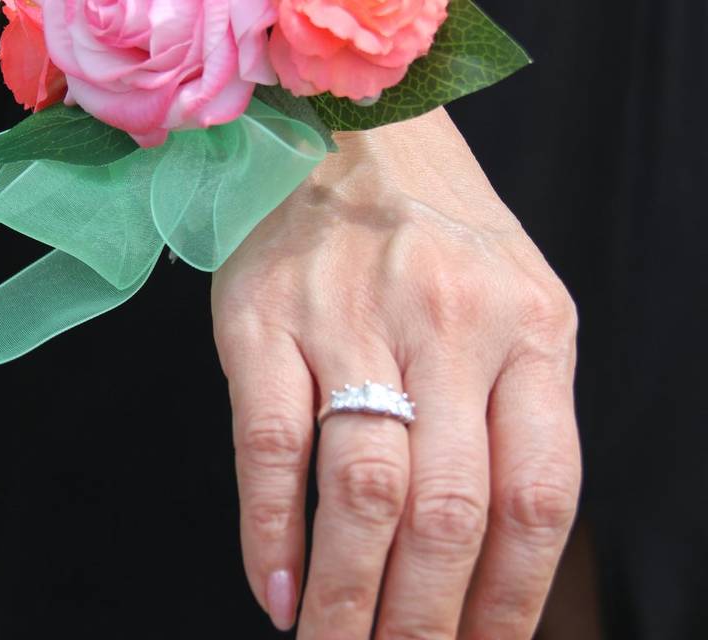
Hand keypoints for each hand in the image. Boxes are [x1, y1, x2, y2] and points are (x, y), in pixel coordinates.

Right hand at [211, 108, 580, 638]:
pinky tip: (273, 588)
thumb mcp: (511, 302)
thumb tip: (494, 555)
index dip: (511, 598)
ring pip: (361, 491)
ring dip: (347, 597)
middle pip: (447, 512)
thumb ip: (517, 411)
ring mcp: (351, 320)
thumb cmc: (435, 231)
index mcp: (530, 329)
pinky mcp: (264, 320)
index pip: (536, 497)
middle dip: (425, 621)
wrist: (345, 133)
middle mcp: (448, 325)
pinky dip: (269, 533)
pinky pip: (272, 446)